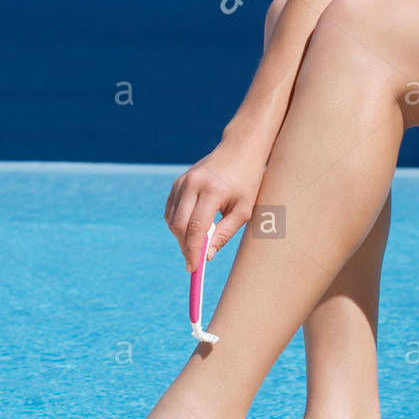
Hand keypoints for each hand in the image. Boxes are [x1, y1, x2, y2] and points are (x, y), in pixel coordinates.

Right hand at [163, 138, 267, 273]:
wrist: (240, 149)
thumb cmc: (247, 181)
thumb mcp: (244, 210)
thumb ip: (225, 234)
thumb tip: (207, 256)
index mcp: (213, 190)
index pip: (196, 227)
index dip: (193, 251)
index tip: (193, 268)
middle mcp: (193, 184)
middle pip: (180, 225)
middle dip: (185, 247)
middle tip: (194, 261)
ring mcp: (183, 181)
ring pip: (172, 219)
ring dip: (181, 237)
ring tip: (196, 244)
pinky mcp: (178, 182)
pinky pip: (171, 210)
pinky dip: (177, 224)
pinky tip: (191, 230)